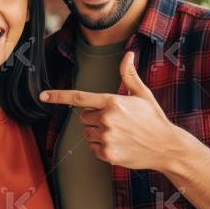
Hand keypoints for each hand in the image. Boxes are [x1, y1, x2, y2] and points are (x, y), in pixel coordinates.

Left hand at [40, 51, 180, 170]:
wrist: (166, 146)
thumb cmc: (154, 119)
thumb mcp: (143, 94)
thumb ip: (129, 75)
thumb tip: (129, 54)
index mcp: (112, 102)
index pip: (79, 98)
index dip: (58, 96)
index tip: (43, 95)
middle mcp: (107, 119)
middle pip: (83, 117)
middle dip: (94, 118)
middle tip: (115, 121)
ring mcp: (107, 137)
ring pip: (87, 133)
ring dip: (97, 133)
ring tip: (119, 133)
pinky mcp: (108, 154)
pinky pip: (93, 148)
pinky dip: (102, 147)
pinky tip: (119, 144)